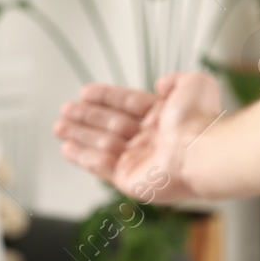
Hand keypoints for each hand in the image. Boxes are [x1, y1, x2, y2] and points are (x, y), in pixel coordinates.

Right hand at [53, 71, 224, 203]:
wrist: (200, 151)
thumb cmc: (200, 119)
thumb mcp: (195, 84)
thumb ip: (177, 80)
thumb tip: (161, 83)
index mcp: (164, 117)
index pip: (128, 104)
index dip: (106, 97)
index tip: (85, 91)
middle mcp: (151, 139)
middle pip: (111, 124)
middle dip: (87, 116)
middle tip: (65, 110)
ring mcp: (139, 160)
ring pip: (102, 144)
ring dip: (79, 135)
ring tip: (59, 126)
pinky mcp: (129, 180)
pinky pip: (100, 166)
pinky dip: (82, 157)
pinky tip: (67, 148)